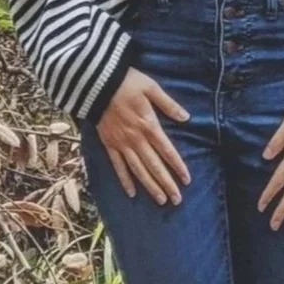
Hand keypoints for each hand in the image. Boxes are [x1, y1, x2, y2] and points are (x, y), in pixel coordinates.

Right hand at [96, 67, 191, 204]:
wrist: (96, 83)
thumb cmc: (126, 82)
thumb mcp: (151, 87)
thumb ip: (168, 104)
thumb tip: (186, 117)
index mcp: (149, 125)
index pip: (167, 151)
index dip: (178, 166)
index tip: (187, 180)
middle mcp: (136, 139)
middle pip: (154, 166)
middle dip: (166, 184)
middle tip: (177, 200)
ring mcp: (121, 144)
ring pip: (138, 170)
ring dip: (150, 186)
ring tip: (160, 200)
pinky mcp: (109, 144)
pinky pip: (118, 166)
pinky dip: (125, 180)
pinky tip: (131, 193)